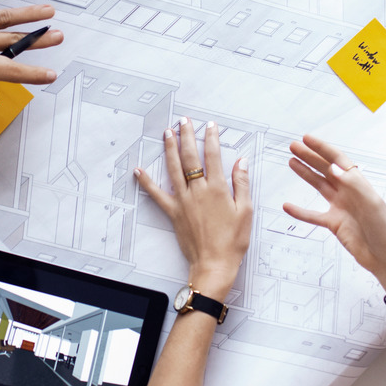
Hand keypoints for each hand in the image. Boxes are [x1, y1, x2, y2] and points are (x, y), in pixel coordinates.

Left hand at [134, 116, 252, 298]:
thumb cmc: (232, 241)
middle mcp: (198, 191)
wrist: (214, 264)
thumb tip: (241, 162)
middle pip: (190, 157)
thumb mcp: (246, 211)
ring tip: (167, 133)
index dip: (211, 138)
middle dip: (187, 136)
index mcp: (217, 189)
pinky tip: (139, 170)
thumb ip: (242, 184)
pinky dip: (146, 182)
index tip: (210, 126)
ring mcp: (183, 201)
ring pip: (173, 169)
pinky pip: (157, 194)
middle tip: (184, 121)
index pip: (213, 156)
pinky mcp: (173, 212)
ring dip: (169, 149)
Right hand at [283, 134, 385, 290]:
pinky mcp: (334, 224)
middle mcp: (348, 193)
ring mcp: (340, 207)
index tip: (307, 139)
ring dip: (305, 174)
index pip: (338, 160)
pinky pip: (313, 215)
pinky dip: (300, 211)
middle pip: (325, 170)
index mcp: (359, 184)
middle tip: (293, 147)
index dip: (322, 149)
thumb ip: (352, 184)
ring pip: (318, 186)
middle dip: (309, 157)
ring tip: (292, 162)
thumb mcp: (371, 203)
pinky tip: (288, 206)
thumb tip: (334, 167)